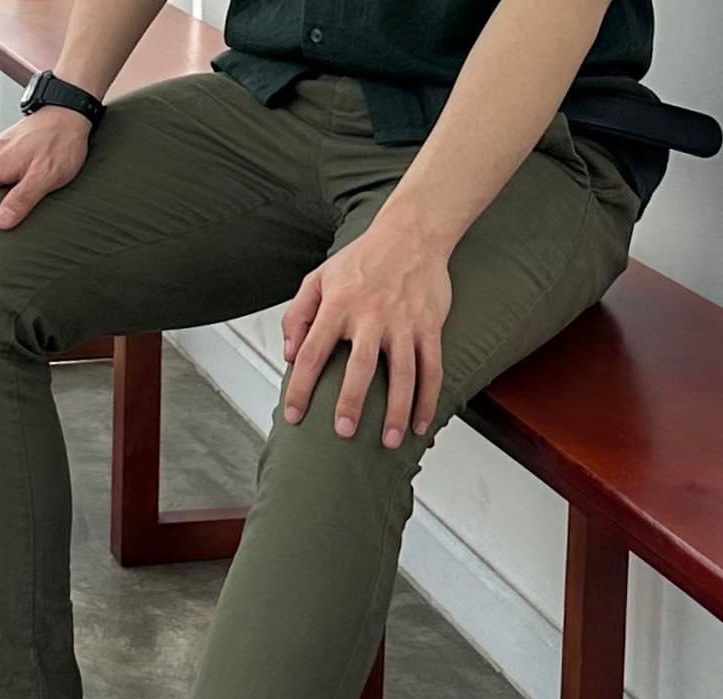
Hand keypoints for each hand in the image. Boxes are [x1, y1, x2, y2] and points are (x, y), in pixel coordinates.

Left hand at [281, 213, 452, 448]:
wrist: (412, 233)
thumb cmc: (362, 260)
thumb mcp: (319, 278)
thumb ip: (297, 315)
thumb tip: (291, 356)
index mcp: (338, 304)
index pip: (313, 351)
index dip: (301, 386)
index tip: (293, 416)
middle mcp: (371, 315)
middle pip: (360, 365)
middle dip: (351, 401)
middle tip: (344, 431)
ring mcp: (404, 323)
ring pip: (403, 373)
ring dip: (396, 410)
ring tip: (388, 441)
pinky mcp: (430, 327)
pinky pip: (432, 369)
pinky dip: (428, 400)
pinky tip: (421, 425)